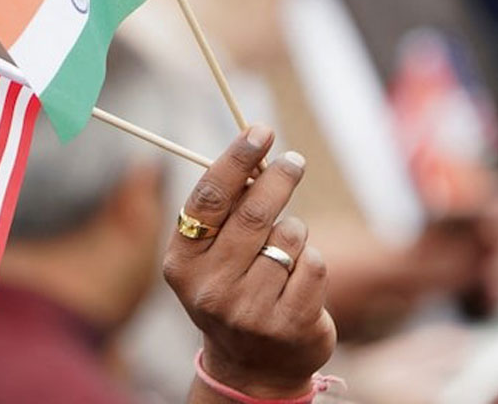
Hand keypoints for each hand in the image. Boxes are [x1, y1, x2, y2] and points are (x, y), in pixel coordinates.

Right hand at [163, 126, 336, 399]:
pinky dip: (312, 261)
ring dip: (296, 233)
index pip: (210, 197)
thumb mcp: (214, 255)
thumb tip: (255, 156)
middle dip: (280, 178)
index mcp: (183, 262)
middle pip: (254, 213)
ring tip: (284, 254)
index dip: (236, 158)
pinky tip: (299, 281)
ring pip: (289, 237)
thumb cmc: (236, 290)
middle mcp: (209, 288)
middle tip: (295, 161)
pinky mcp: (286, 325)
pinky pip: (314, 264)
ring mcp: (247, 310)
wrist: (254, 366)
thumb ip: (227, 211)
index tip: (260, 131)